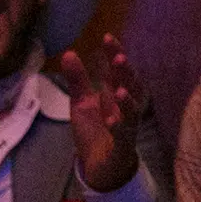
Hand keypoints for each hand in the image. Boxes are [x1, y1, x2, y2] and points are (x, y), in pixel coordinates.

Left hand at [61, 34, 145, 193]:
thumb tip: (68, 53)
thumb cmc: (95, 129)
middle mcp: (125, 103)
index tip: (107, 37)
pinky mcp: (123, 142)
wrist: (101, 165)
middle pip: (129, 84)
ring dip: (127, 99)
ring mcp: (127, 122)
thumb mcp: (81, 103)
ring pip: (132, 108)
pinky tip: (112, 120)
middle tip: (119, 59)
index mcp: (115, 91)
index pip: (117, 68)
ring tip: (119, 89)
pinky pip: (123, 133)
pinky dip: (119, 126)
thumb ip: (78, 79)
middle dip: (125, 72)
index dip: (114, 53)